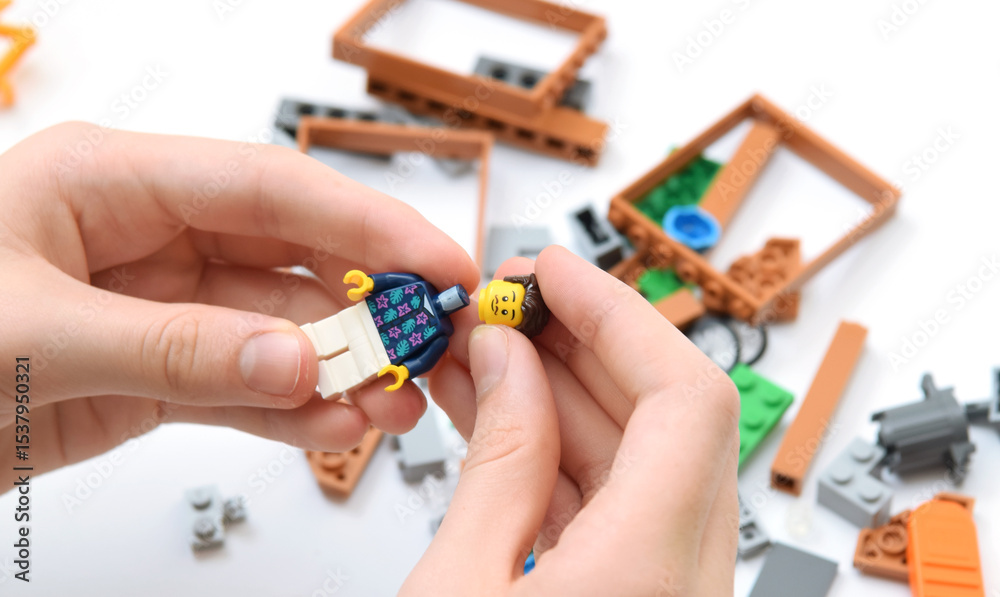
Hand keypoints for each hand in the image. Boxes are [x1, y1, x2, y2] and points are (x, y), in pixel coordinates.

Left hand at [0, 123, 477, 487]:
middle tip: (431, 335)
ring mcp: (155, 308)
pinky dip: (293, 409)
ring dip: (339, 366)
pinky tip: (339, 423)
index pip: (266, 187)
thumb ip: (175, 349)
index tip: (434, 259)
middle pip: (286, 256)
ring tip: (395, 399)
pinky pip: (243, 385)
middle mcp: (141, 236)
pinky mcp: (153, 372)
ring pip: (275, 329)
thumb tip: (294, 359)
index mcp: (106, 181)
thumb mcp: (30, 339)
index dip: (363, 222)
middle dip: (365, 299)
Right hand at [408, 246, 739, 594]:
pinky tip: (494, 414)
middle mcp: (684, 579)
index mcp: (651, 573)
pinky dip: (553, 454)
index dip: (619, 314)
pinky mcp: (639, 595)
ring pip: (635, 456)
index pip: (684, 397)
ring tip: (483, 351)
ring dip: (557, 394)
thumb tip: (505, 361)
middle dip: (579, 343)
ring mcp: (667, 588)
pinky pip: (612, 502)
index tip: (554, 274)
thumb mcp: (456, 587)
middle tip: (506, 304)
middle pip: (664, 415)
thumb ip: (495, 465)